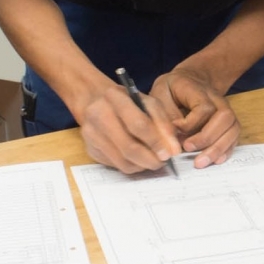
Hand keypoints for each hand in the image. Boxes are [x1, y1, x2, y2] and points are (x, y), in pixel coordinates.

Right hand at [67, 79, 182, 173]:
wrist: (95, 100)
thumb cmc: (128, 102)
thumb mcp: (148, 104)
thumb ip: (163, 124)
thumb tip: (173, 150)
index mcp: (114, 97)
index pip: (138, 124)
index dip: (156, 142)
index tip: (169, 153)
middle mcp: (97, 114)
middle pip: (128, 146)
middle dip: (150, 159)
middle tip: (163, 161)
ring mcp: (91, 133)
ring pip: (122, 160)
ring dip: (142, 165)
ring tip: (154, 161)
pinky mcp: (90, 149)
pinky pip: (115, 165)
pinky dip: (132, 166)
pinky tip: (139, 160)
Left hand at [151, 68, 239, 168]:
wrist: (192, 79)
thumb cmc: (173, 88)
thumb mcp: (160, 92)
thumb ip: (165, 113)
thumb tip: (173, 138)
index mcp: (199, 89)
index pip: (204, 108)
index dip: (190, 123)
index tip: (175, 128)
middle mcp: (218, 99)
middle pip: (224, 117)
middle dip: (207, 138)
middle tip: (188, 150)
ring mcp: (226, 110)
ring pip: (233, 128)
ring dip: (218, 148)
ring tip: (201, 162)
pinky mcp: (228, 122)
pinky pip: (234, 136)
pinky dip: (226, 150)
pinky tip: (215, 160)